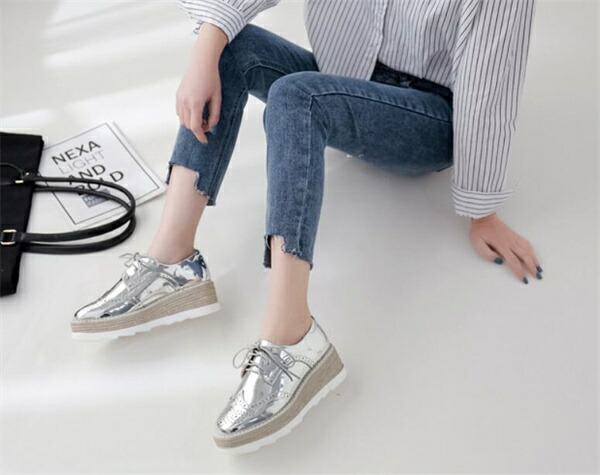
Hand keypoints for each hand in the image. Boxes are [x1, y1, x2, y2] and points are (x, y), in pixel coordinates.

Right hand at [176, 23, 226, 143]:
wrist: (201, 62)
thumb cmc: (212, 78)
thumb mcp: (217, 98)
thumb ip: (215, 114)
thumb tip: (211, 126)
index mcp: (195, 103)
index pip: (195, 127)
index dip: (200, 136)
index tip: (205, 141)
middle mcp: (185, 102)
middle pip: (188, 125)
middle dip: (198, 129)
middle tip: (208, 124)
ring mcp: (179, 98)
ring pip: (182, 120)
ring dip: (191, 123)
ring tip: (202, 117)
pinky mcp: (178, 95)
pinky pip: (179, 112)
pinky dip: (186, 116)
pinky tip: (195, 111)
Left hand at [469, 213, 542, 283]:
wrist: (483, 217)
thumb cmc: (479, 231)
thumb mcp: (478, 244)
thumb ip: (487, 254)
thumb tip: (499, 261)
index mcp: (502, 246)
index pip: (513, 261)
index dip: (519, 271)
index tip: (524, 279)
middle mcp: (510, 242)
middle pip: (525, 256)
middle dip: (532, 268)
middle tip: (537, 277)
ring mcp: (513, 238)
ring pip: (528, 250)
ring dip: (534, 260)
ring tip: (539, 268)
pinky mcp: (514, 235)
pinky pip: (526, 243)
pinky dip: (532, 250)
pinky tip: (533, 255)